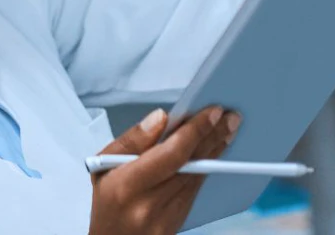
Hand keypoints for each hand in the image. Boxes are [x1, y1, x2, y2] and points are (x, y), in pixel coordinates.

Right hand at [88, 106, 239, 234]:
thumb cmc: (105, 201)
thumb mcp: (103, 165)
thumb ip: (132, 139)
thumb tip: (160, 117)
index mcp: (128, 185)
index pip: (171, 154)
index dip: (195, 130)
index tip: (212, 112)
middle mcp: (150, 204)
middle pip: (191, 164)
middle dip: (213, 135)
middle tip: (230, 116)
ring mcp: (167, 217)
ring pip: (197, 176)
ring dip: (216, 150)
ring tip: (228, 128)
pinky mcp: (178, 222)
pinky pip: (195, 189)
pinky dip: (206, 166)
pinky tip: (215, 151)